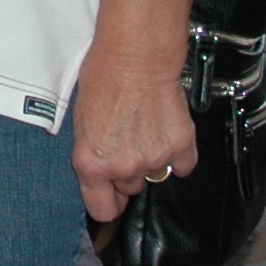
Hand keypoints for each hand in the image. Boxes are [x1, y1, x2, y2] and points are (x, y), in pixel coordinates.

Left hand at [71, 40, 198, 222]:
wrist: (136, 56)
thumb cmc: (103, 77)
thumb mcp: (82, 121)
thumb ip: (92, 154)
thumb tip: (102, 172)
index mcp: (92, 164)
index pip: (102, 209)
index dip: (107, 202)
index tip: (110, 197)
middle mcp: (123, 167)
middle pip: (130, 188)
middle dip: (128, 170)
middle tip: (126, 141)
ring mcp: (155, 159)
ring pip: (156, 175)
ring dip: (153, 159)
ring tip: (145, 128)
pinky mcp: (182, 147)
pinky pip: (184, 164)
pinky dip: (179, 152)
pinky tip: (167, 130)